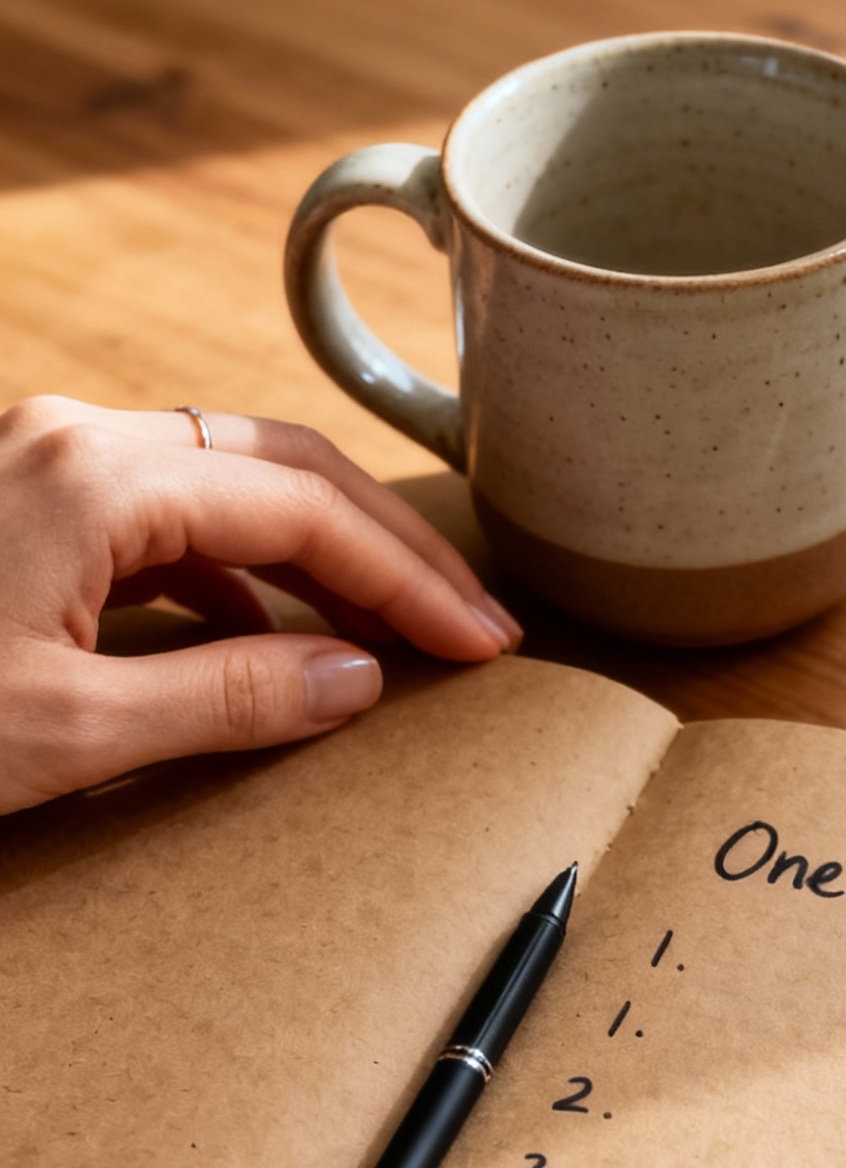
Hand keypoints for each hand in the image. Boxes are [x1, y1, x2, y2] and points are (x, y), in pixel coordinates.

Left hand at [0, 397, 520, 814]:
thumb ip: (223, 697)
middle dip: (387, 548)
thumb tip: (356, 679)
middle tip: (469, 623)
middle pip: (281, 468)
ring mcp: (43, 460)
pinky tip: (270, 633)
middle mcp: (73, 438)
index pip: (302, 511)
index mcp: (94, 476)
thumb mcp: (68, 728)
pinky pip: (162, 513)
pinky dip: (235, 568)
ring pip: (226, 480)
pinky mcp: (21, 502)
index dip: (407, 579)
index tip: (478, 642)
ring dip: (319, 553)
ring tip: (393, 632)